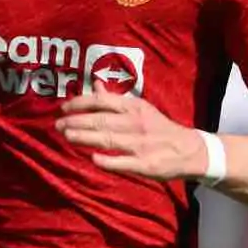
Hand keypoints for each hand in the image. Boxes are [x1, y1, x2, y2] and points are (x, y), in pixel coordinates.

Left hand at [58, 81, 206, 180]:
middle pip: (101, 120)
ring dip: (85, 137)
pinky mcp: (145, 164)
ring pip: (108, 139)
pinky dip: (108, 160)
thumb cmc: (159, 128)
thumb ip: (115, 99)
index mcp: (134, 107)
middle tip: (57, 125)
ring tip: (67, 136)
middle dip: (76, 121)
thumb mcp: (140, 108)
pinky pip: (123, 162)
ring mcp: (140, 144)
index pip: (102, 100)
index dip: (80, 103)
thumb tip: (95, 83)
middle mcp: (136, 123)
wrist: (189, 150)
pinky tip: (93, 158)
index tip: (63, 107)